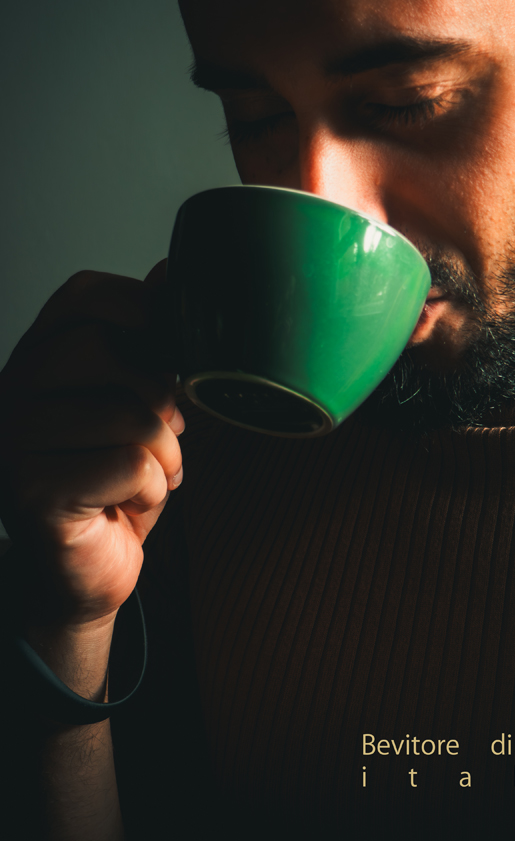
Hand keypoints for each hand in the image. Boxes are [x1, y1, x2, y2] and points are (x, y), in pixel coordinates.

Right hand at [0, 262, 182, 624]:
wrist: (86, 569)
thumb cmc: (112, 480)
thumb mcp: (137, 398)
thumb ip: (147, 339)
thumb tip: (172, 271)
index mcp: (37, 357)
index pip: (83, 295)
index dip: (142, 311)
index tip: (171, 351)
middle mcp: (12, 391)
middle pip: (99, 348)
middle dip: (158, 389)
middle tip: (169, 424)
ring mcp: (15, 442)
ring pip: (124, 412)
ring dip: (165, 449)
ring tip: (156, 470)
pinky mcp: (33, 492)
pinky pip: (126, 465)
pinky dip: (153, 487)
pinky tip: (135, 501)